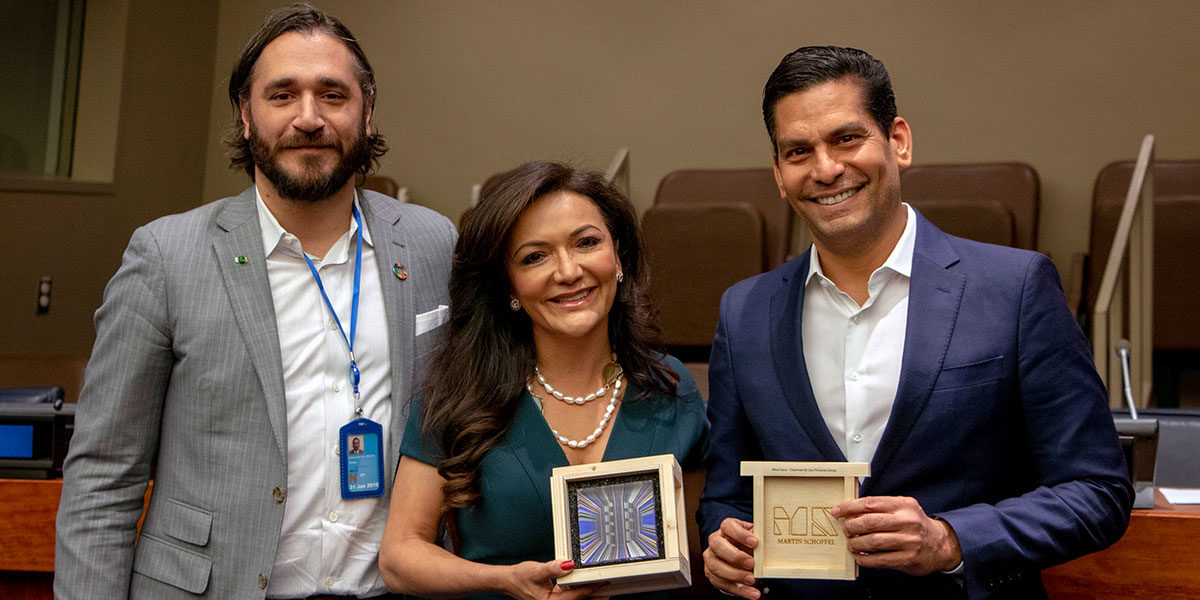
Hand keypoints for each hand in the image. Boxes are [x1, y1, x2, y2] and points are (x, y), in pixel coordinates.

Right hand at [503, 559, 605, 599]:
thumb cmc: (520, 578)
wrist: (508, 581)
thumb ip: (553, 568)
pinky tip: (586, 587)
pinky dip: (580, 592)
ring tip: (602, 588)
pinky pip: (571, 598)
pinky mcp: (556, 599)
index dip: (591, 588)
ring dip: (589, 595)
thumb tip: (569, 565)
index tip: (602, 582)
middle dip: (594, 596)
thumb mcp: (536, 570)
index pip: (576, 596)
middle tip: (608, 588)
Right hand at [702, 517, 760, 598]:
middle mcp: (715, 542)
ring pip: (716, 566)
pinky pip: (723, 583)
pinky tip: (752, 592)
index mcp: (725, 529)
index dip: (740, 534)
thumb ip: (758, 537)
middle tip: (751, 564)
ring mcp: (711, 558)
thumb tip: (770, 540)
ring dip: (736, 575)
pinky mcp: (712, 574)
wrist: (739, 558)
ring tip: (752, 579)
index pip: (727, 526)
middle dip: (735, 556)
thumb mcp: (753, 538)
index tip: (754, 542)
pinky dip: (739, 590)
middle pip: (717, 545)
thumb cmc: (746, 546)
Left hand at [833, 496, 961, 575]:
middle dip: (851, 526)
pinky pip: (879, 560)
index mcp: (904, 505)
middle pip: (870, 522)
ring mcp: (909, 541)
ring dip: (855, 544)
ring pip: (873, 541)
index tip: (837, 511)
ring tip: (850, 544)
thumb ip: (880, 507)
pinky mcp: (908, 559)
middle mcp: (908, 522)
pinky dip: (864, 558)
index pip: (871, 503)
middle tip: (845, 530)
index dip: (850, 507)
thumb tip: (850, 510)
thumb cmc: (914, 524)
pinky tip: (859, 556)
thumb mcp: (902, 508)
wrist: (940, 544)